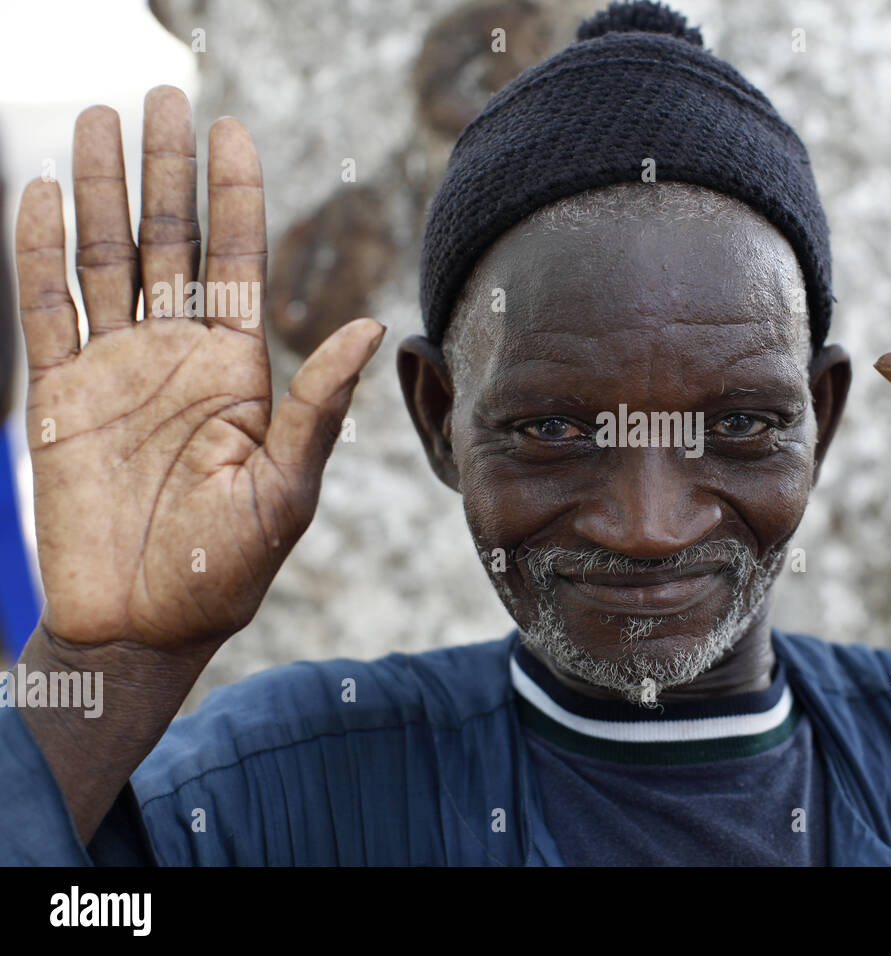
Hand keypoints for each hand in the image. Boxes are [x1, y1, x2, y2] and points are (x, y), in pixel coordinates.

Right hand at [16, 86, 383, 651]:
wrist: (142, 622)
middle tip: (163, 99)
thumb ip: (318, 407)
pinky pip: (47, 307)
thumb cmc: (225, 567)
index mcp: (236, 370)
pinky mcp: (60, 394)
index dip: (234, 196)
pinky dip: (39, 251)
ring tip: (97, 120)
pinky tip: (39, 195)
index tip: (232, 131)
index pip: (236, 262)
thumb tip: (369, 328)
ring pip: (106, 258)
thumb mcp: (285, 487)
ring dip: (101, 191)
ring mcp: (116, 369)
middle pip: (171, 242)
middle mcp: (177, 356)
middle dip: (167, 171)